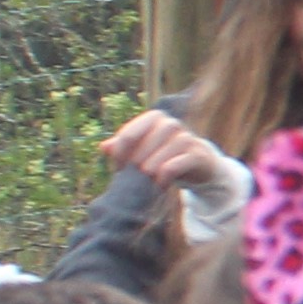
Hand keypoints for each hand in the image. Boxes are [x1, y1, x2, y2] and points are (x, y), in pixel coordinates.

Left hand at [99, 108, 235, 194]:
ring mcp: (186, 138)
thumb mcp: (141, 150)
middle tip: (133, 177)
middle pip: (145, 144)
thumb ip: (122, 147)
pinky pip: (176, 164)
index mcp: (154, 118)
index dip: (120, 155)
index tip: (119, 170)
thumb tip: (104, 147)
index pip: (128, 135)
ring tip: (147, 181)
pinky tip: (161, 185)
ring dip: (151, 169)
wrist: (196, 164)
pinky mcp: (198, 154)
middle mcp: (171, 124)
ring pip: (162, 153)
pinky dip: (165, 177)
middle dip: (136, 163)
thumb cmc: (163, 155)